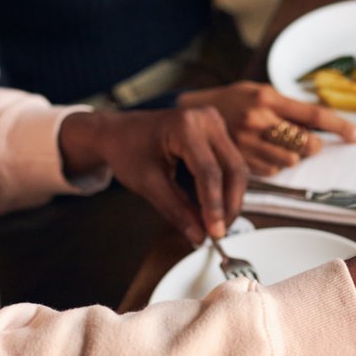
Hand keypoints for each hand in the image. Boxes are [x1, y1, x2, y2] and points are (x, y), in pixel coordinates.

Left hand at [59, 109, 247, 245]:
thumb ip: (176, 210)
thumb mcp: (148, 183)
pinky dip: (226, 188)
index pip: (209, 172)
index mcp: (185, 125)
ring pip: (237, 168)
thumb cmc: (127, 150)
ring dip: (231, 199)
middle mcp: (206, 119)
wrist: (119, 131)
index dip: (214, 205)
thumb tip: (199, 235)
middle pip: (233, 169)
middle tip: (219, 232)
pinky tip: (217, 207)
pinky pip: (231, 165)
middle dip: (229, 205)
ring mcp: (215, 123)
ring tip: (218, 223)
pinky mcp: (218, 133)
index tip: (214, 233)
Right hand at [177, 82, 355, 175]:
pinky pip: (271, 172)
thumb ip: (287, 106)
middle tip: (306, 142)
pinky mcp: (238, 160)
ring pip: (289, 161)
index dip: (340, 126)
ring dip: (291, 158)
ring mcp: (247, 141)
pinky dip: (273, 166)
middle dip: (312, 147)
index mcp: (267, 98)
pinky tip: (262, 154)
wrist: (188, 112)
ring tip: (276, 146)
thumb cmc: (230, 101)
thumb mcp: (258, 92)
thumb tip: (321, 124)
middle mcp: (258, 118)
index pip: (314, 114)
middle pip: (305, 143)